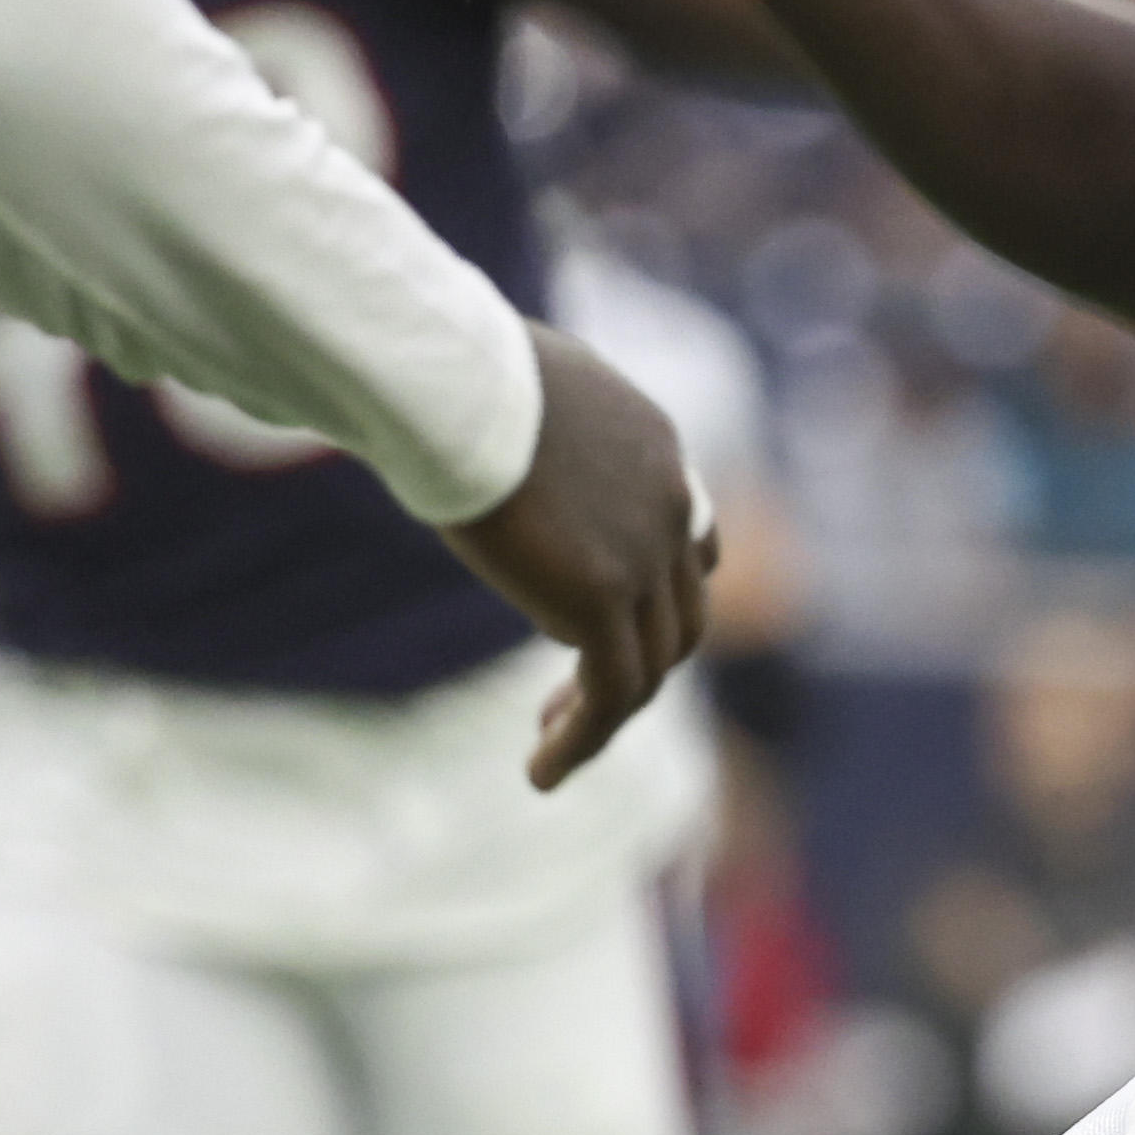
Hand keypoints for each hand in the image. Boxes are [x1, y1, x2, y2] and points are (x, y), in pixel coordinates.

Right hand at [433, 322, 713, 788]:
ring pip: (651, 665)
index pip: (687, 540)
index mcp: (654, 449)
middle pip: (678, 613)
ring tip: (550, 750)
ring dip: (604, 717)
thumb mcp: (507, 385)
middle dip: (635, 664)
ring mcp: (646, 552)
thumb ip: (521, 426)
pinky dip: (583, 740)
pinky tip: (541, 770)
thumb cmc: (446, 364)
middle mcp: (669, 501)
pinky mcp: (604, 596)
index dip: (651, 593)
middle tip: (569, 700)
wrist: (453, 375)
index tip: (586, 625)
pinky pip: (613, 692)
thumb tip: (463, 424)